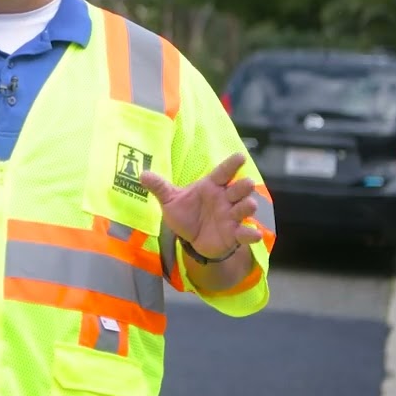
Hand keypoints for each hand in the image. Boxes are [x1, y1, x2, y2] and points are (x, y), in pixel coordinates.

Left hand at [139, 153, 262, 259]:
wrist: (191, 239)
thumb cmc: (186, 214)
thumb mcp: (171, 200)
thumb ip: (160, 187)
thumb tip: (142, 174)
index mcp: (211, 186)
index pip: (223, 172)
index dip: (231, 164)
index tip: (240, 156)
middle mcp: (225, 199)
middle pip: (239, 188)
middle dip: (244, 186)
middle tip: (246, 183)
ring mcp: (232, 216)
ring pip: (244, 208)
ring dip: (248, 206)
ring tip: (248, 206)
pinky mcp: (234, 234)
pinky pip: (245, 233)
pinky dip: (251, 234)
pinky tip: (254, 234)